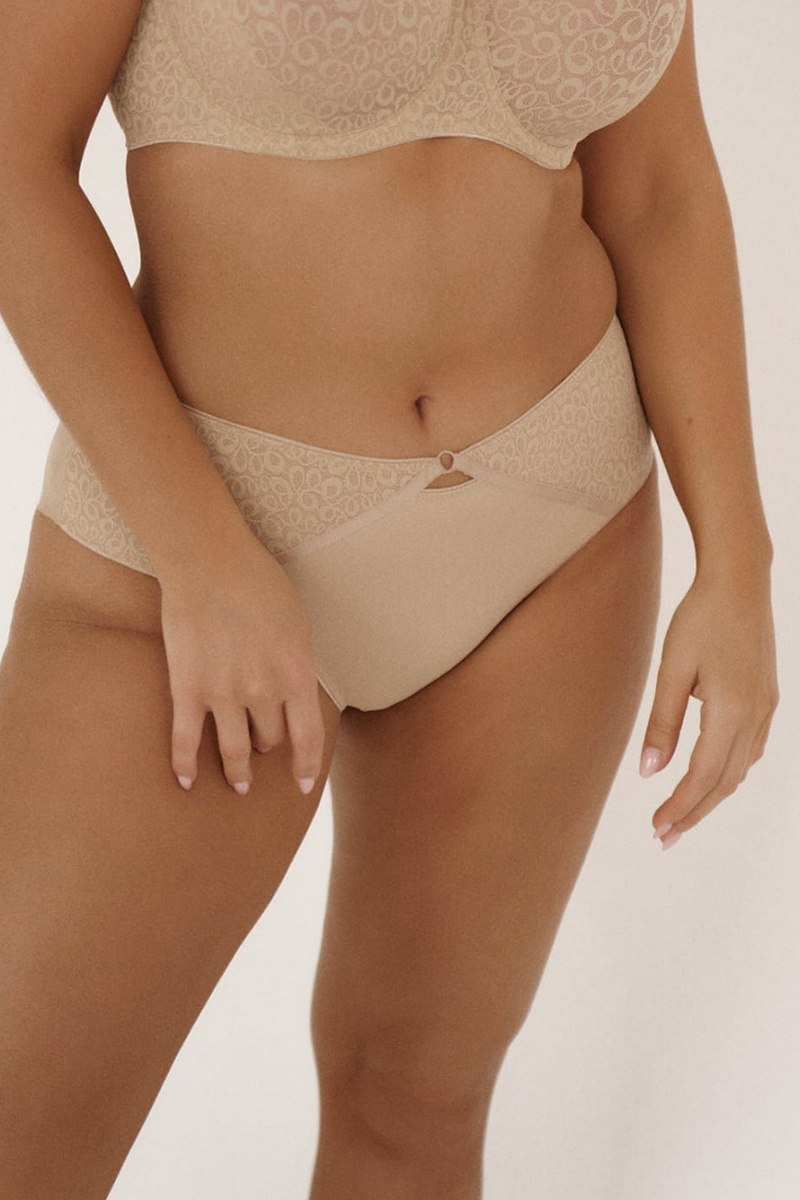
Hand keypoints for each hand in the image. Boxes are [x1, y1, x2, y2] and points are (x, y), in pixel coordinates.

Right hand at [158, 532, 325, 797]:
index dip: (306, 766)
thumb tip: (295, 690)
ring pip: (234, 749)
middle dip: (268, 745)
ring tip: (239, 784)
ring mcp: (223, 693)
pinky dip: (185, 765)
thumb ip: (296, 661)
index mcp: (295, 673)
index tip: (303, 784)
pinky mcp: (187, 688)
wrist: (209, 560)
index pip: (308, 736)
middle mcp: (262, 691)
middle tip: (262, 748)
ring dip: (238, 771)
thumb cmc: (258, 581)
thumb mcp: (297, 623)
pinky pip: (186, 739)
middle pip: (270, 738)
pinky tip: (186, 783)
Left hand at [639, 569, 778, 846]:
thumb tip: (648, 771)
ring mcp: (766, 707)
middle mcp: (755, 715)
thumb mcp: (672, 668)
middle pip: (725, 781)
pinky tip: (711, 778)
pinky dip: (729, 772)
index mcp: (731, 710)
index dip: (680, 806)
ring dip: (712, 796)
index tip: (657, 828)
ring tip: (681, 816)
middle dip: (695, 813)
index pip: (704, 775)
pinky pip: (750, 749)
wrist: (739, 581)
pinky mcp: (767, 698)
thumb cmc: (699, 618)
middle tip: (664, 837)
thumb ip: (662, 722)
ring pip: (740, 769)